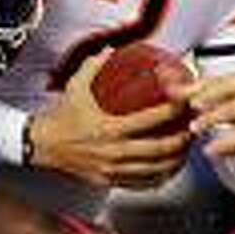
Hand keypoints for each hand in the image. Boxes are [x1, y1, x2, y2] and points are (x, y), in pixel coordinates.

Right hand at [27, 50, 192, 189]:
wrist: (41, 144)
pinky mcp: (109, 181)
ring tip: (186, 149)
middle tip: (193, 128)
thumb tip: (111, 50)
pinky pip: (142, 183)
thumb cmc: (60, 117)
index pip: (150, 120)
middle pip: (159, 149)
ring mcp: (112, 169)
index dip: (172, 111)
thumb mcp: (75, 86)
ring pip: (155, 170)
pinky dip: (160, 177)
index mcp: (108, 127)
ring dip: (176, 160)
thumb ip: (94, 66)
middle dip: (182, 139)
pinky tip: (168, 169)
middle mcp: (112, 152)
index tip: (184, 102)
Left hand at [166, 71, 234, 158]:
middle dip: (213, 118)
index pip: (225, 84)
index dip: (207, 93)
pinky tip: (219, 154)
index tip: (191, 103)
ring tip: (206, 151)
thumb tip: (160, 73)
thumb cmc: (225, 100)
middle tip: (193, 128)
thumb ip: (184, 86)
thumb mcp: (207, 91)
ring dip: (225, 141)